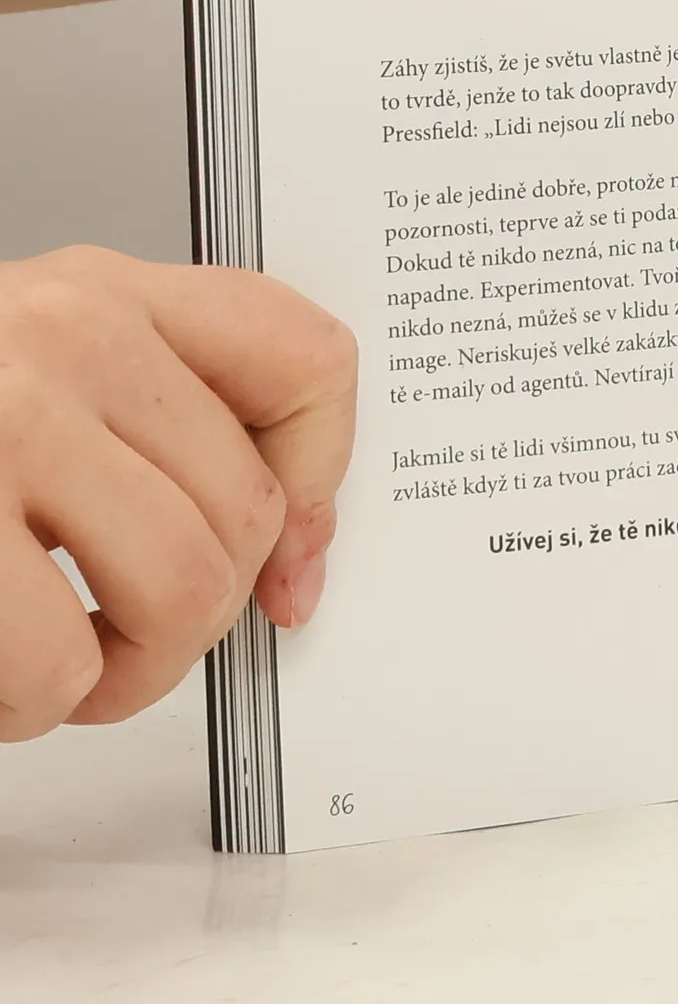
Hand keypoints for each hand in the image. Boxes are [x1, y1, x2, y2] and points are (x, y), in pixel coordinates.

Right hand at [0, 247, 356, 740]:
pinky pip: (56, 664)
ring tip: (53, 668)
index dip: (322, 479)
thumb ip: (154, 432)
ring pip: (181, 592)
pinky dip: (28, 709)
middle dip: (192, 619)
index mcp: (95, 294)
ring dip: (122, 674)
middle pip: (249, 512)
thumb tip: (296, 557)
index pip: (302, 355)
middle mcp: (60, 333)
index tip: (290, 563)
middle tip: (115, 640)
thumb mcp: (32, 385)